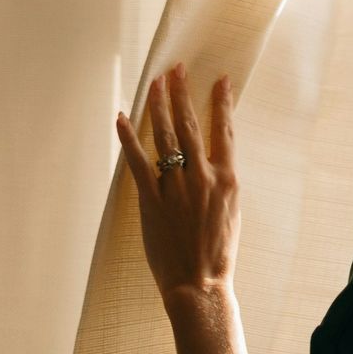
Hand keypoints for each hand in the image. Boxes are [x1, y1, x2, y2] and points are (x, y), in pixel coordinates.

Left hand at [115, 63, 240, 312]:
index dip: (220, 102)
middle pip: (190, 125)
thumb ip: (222, 184)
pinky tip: (121, 118)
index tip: (219, 80)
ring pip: (164, 137)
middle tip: (176, 69)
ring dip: (159, 106)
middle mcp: (202, 177)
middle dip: (182, 93)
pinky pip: (138, 162)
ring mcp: (175, 187)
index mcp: (227, 180)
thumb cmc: (217, 254)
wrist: (199, 284)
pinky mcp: (151, 200)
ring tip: (155, 83)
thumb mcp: (231, 213)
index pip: (224, 130)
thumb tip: (213, 163)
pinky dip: (128, 138)